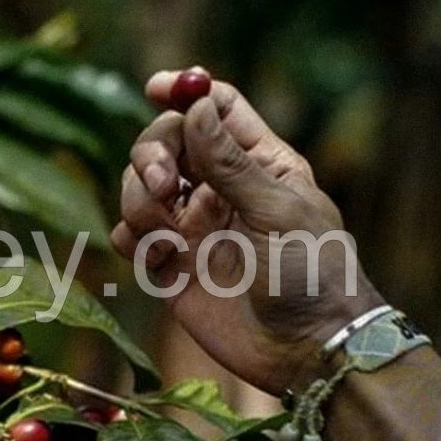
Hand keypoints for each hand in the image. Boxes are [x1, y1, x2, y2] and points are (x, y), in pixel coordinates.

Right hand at [111, 68, 383, 394]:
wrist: (305, 351)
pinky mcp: (168, 266)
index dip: (185, 93)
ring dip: (138, 199)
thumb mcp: (278, 211)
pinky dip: (129, 238)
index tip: (157, 89)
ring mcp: (190, 227)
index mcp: (257, 164)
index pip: (215, 109)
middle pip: (164, 143)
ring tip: (165, 235)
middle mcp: (217, 189)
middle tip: (161, 183)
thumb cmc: (312, 275)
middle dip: (151, 154)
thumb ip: (230, 163)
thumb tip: (195, 105)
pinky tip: (156, 258)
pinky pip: (128, 236)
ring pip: (138, 187)